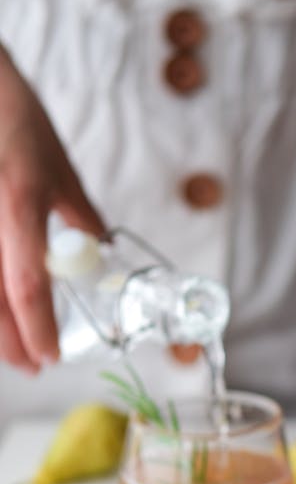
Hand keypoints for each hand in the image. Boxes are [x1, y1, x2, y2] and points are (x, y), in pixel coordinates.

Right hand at [0, 48, 104, 371]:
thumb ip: (78, 213)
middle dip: (8, 342)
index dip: (36, 327)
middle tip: (30, 365)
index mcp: (18, 201)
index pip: (25, 282)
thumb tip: (98, 250)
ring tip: (10, 347)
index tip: (49, 357)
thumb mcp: (56, 165)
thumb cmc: (13, 118)